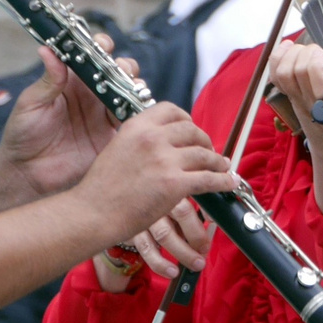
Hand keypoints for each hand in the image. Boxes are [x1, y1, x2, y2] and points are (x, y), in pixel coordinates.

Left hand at [0, 41, 130, 200]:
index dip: (100, 46)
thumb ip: (47, 80)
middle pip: (117, 70)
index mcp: (71, 80)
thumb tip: (48, 50)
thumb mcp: (31, 104)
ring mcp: (103, 114)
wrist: (29, 174)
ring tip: (131, 88)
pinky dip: (139, 111)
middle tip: (119, 70)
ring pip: (129, 92)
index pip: (91, 55)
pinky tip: (137, 109)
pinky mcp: (112, 136)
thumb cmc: (23, 136)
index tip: (102, 46)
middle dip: (124, 65)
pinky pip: (133, 120)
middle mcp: (90, 94)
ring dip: (134, 85)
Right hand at [74, 103, 234, 242]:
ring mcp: (165, 160)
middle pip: (192, 131)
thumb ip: (140, 141)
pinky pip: (208, 179)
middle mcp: (152, 138)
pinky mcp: (175, 184)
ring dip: (217, 161)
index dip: (187, 119)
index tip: (192, 129)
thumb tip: (164, 142)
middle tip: (208, 152)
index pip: (172, 110)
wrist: (93, 213)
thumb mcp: (117, 148)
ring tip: (222, 167)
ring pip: (204, 155)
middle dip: (205, 141)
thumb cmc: (102, 188)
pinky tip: (228, 182)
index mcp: (137, 126)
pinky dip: (223, 181)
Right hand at [95, 199, 212, 291]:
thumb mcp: (176, 197)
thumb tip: (214, 218)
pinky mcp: (133, 230)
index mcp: (174, 183)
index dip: (208, 207)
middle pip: (183, 212)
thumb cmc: (158, 204)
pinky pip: (147, 249)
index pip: (196, 191)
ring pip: (165, 234)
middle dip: (198, 235)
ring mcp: (144, 213)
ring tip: (197, 264)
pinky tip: (172, 271)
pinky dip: (161, 263)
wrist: (121, 205)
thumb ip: (195, 204)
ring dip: (184, 253)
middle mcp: (159, 195)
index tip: (215, 221)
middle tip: (206, 250)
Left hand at [267, 15, 322, 112]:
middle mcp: (314, 102)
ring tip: (306, 53)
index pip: (315, 71)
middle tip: (321, 55)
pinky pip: (275, 78)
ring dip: (292, 54)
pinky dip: (278, 58)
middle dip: (308, 52)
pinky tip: (288, 48)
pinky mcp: (289, 98)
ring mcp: (298, 101)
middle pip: (297, 69)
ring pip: (283, 73)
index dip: (317, 57)